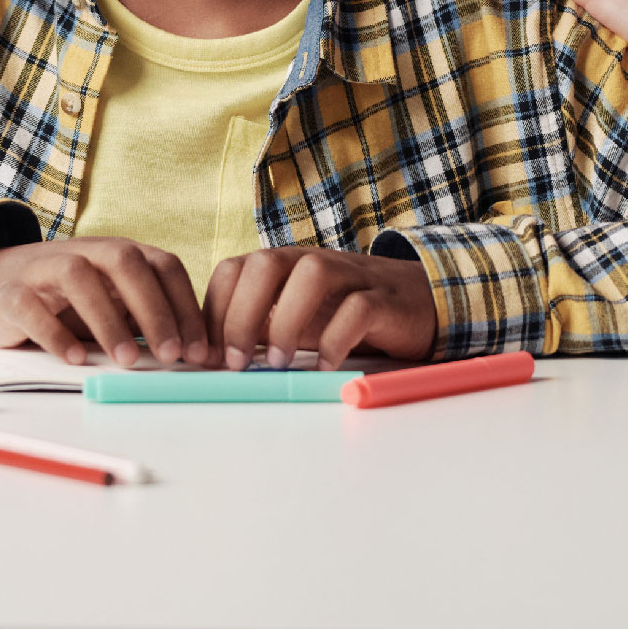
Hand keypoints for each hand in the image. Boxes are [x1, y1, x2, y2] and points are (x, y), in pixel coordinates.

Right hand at [0, 238, 210, 367]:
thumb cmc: (67, 301)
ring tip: (127, 360)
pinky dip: (55, 333)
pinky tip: (75, 358)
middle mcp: (86, 253)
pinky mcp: (12, 293)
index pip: (163, 267)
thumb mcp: (112, 301)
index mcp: (119, 254)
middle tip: (171, 355)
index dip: (186, 306)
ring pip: (79, 278)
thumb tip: (193, 355)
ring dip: (108, 320)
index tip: (200, 350)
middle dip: (154, 309)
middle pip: (125, 263)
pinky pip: (32, 306)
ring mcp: (45, 268)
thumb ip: (145, 319)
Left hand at [203, 247, 435, 369]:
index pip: (234, 269)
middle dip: (241, 313)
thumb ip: (258, 328)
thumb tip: (210, 356)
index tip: (207, 356)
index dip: (214, 310)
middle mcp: (314, 262)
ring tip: (277, 363)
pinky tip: (324, 366)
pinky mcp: (386, 298)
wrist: (420, 301)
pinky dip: (336, 339)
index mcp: (286, 266)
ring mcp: (352, 276)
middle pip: (266, 263)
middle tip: (236, 362)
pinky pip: (359, 307)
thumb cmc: (348, 312)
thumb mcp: (296, 318)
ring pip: (312, 274)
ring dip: (287, 320)